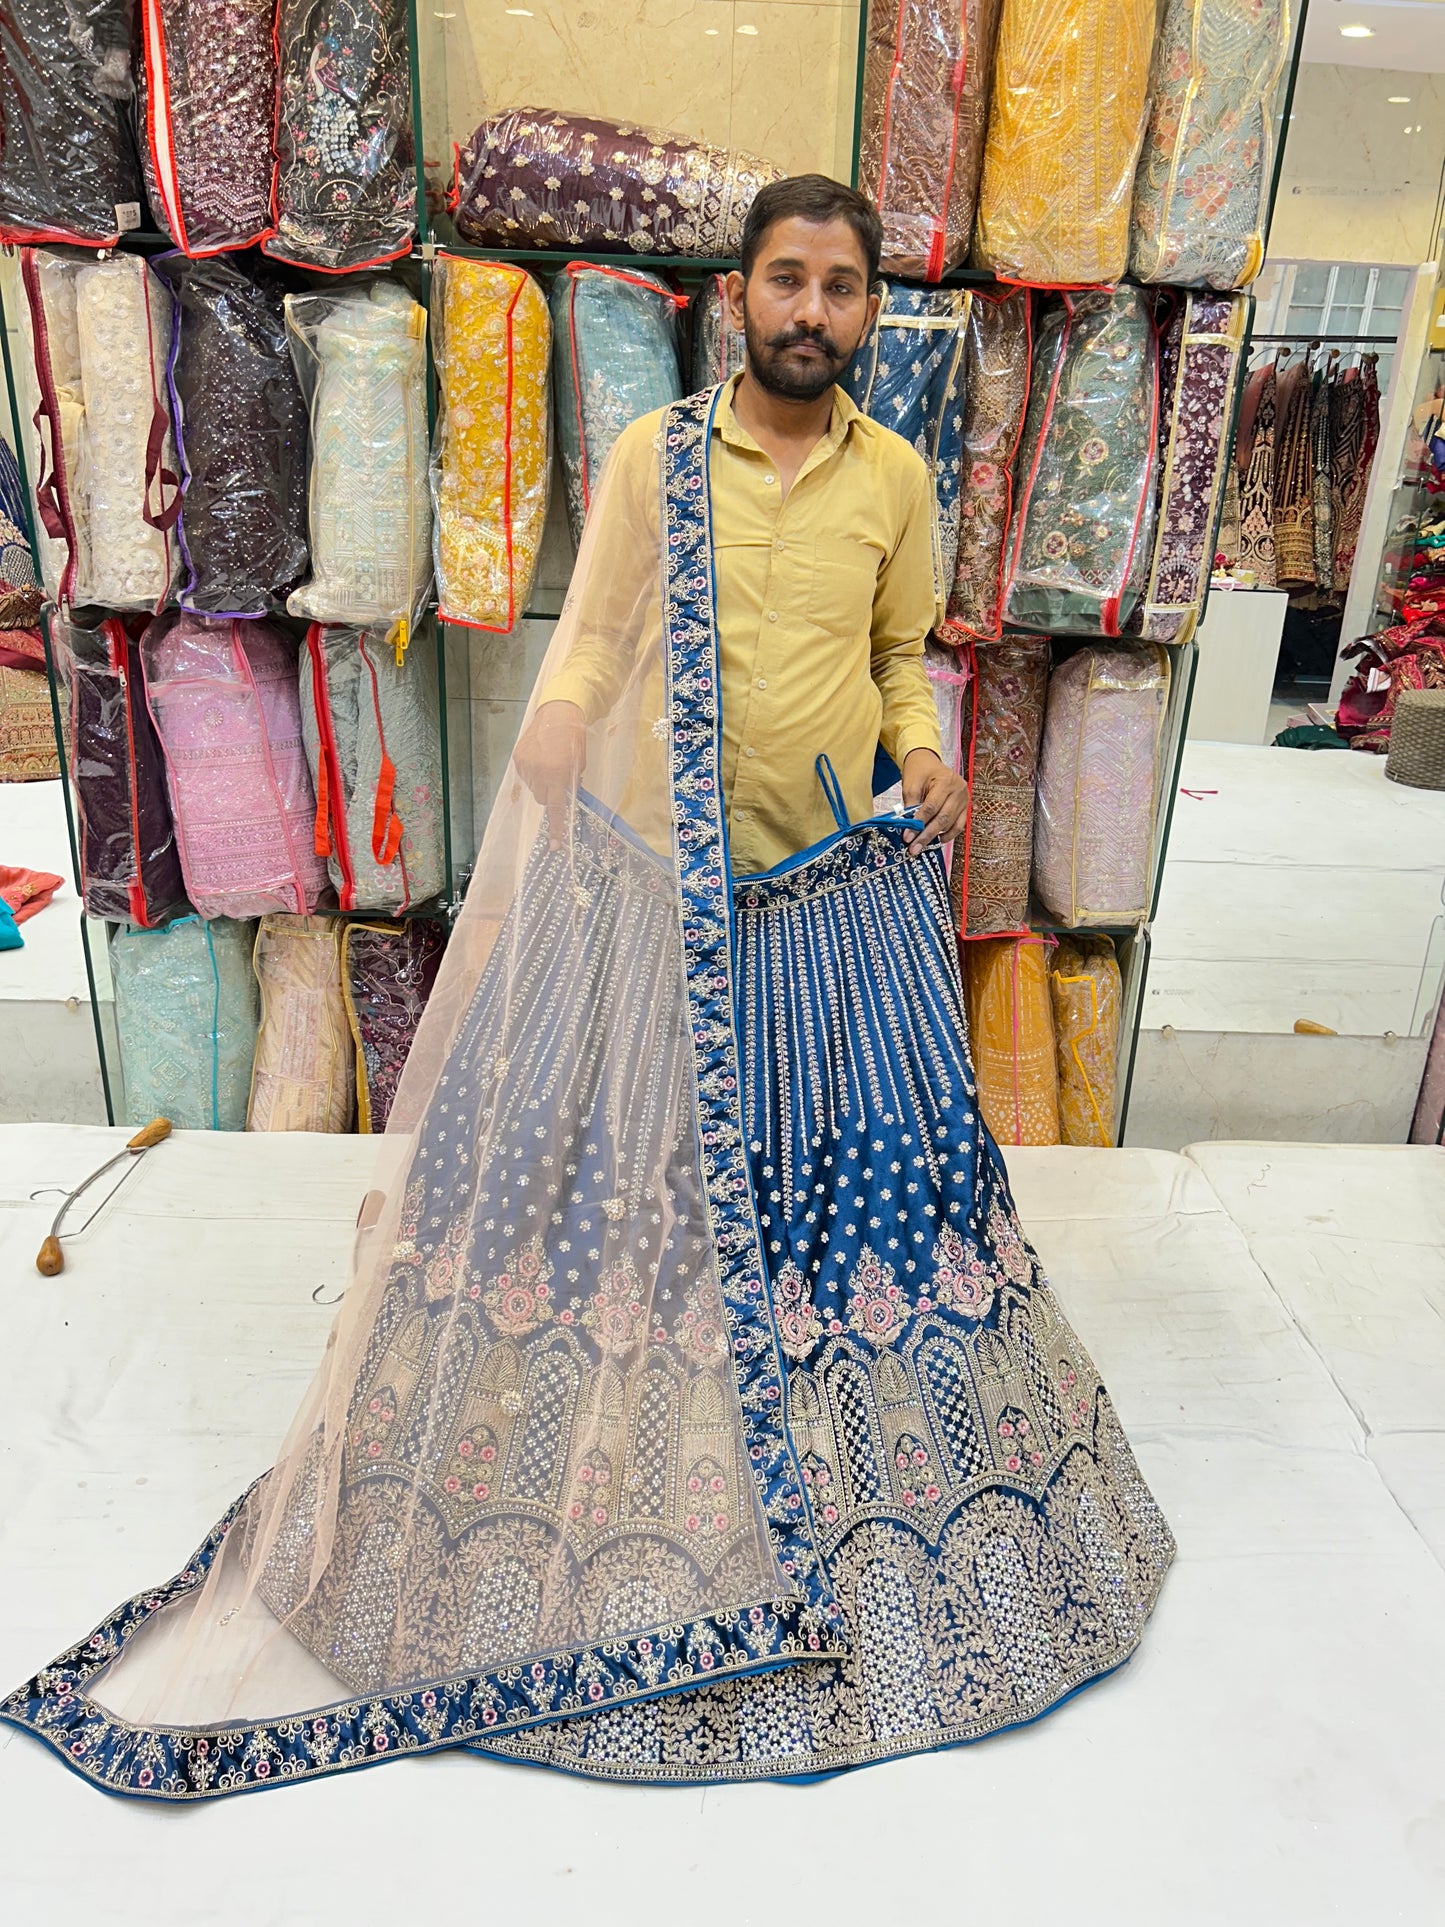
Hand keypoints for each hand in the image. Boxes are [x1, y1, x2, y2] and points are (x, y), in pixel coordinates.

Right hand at [512, 700, 585, 848]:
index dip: (556, 827)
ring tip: (549, 763)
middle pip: (542, 799)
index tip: (554, 845)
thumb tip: (568, 794)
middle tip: (558, 780)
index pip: (556, 808)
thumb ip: (572, 782)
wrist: (558, 713)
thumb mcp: (579, 763)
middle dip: (551, 794)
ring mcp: (525, 765)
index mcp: (557, 775)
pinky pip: (526, 775)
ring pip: (533, 787)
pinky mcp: (518, 758)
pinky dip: (533, 772)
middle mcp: (538, 773)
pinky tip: (540, 758)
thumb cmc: (574, 739)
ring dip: (542, 781)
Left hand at [901, 748, 968, 855]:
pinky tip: (938, 840)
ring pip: (951, 823)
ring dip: (936, 836)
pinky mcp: (965, 807)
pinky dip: (949, 834)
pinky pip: (959, 825)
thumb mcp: (910, 784)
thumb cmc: (919, 772)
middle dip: (926, 835)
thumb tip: (908, 828)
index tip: (907, 837)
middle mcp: (959, 790)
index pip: (931, 807)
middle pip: (942, 818)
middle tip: (914, 848)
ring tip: (921, 845)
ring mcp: (964, 799)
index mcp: (945, 781)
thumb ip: (910, 805)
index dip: (919, 824)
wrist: (928, 762)